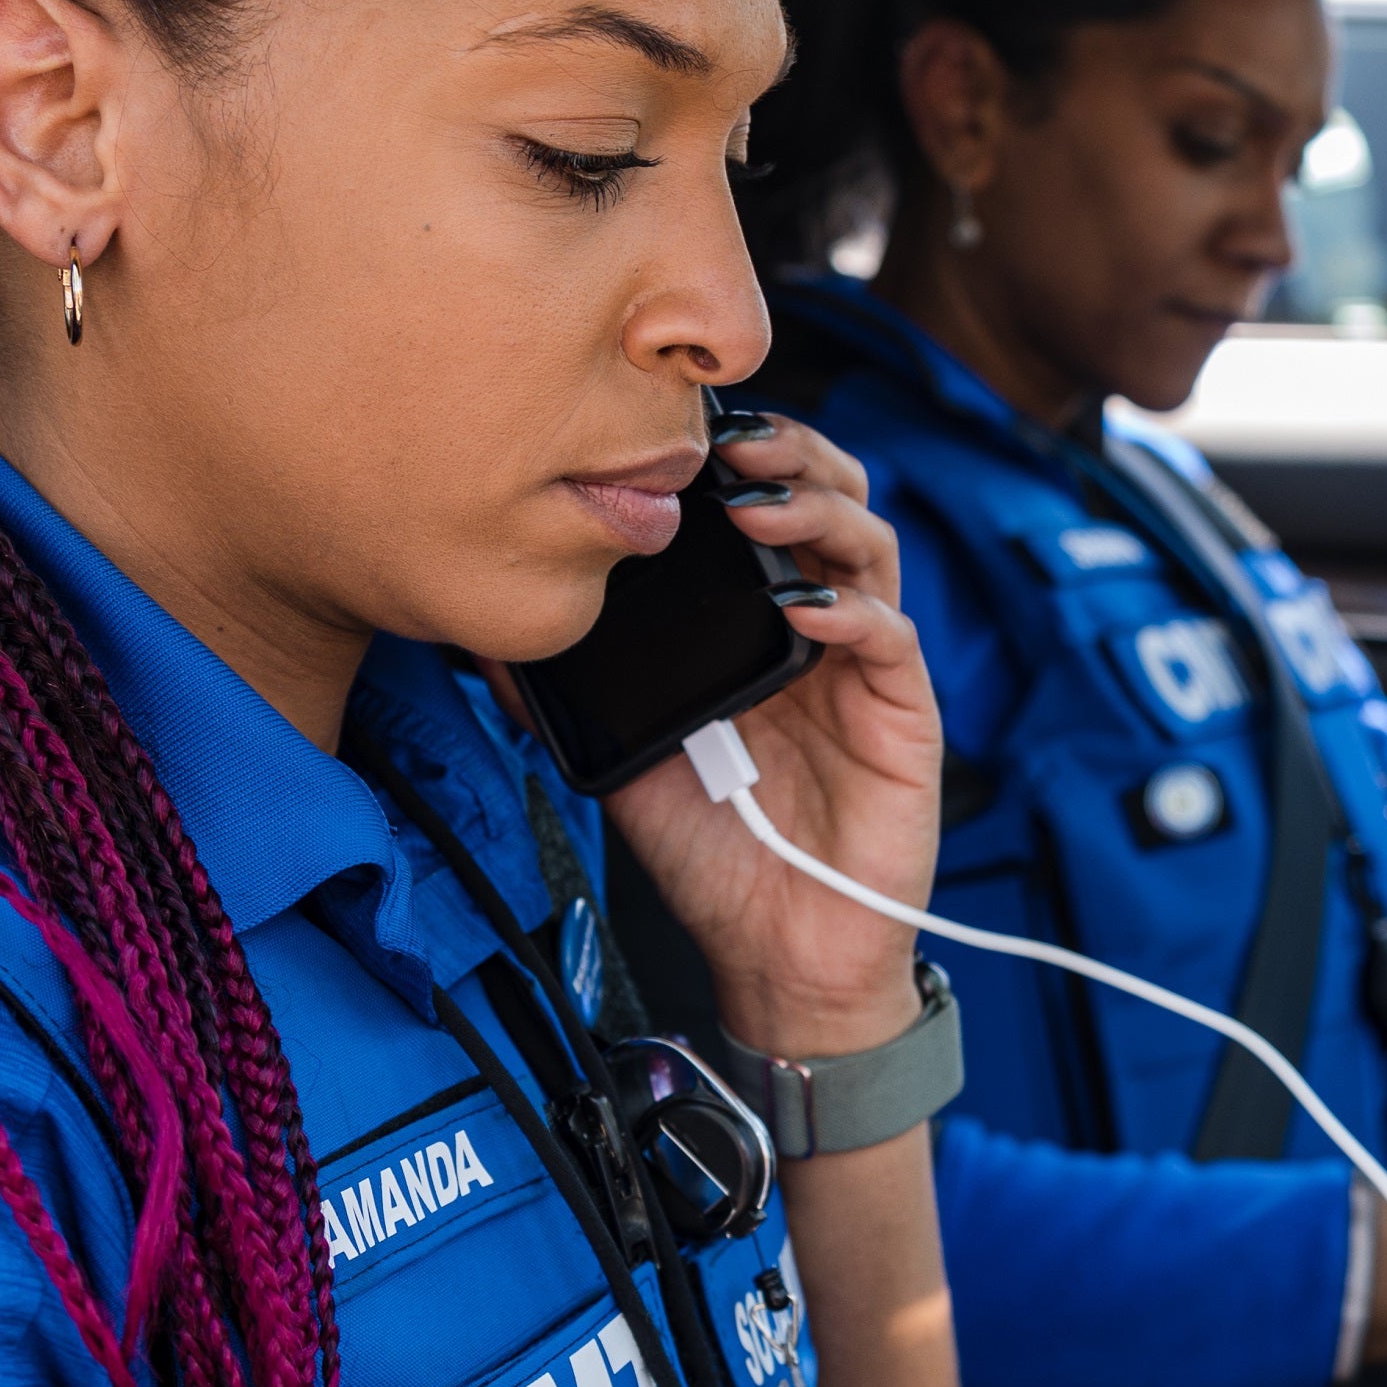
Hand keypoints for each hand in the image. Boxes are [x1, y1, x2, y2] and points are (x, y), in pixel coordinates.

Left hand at [598, 408, 943, 1058]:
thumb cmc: (715, 853)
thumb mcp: (623, 760)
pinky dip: (849, 611)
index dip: (738, 458)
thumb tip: (484, 640)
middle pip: (834, 500)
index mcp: (760, 625)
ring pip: (871, 549)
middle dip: (791, 454)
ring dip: (818, 510)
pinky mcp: (903, 716)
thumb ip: (571, 698)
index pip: (767, 506)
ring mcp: (865, 670)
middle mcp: (821, 631)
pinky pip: (888, 639)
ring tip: (757, 505)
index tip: (677, 434)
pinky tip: (803, 606)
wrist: (778, 953)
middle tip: (731, 441)